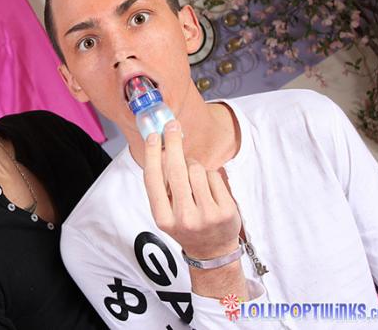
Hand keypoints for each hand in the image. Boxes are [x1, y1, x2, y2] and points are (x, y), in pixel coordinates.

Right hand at [143, 120, 240, 259]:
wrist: (212, 251)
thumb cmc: (186, 225)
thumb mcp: (167, 212)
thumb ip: (163, 186)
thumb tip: (161, 150)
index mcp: (163, 218)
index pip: (153, 180)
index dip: (152, 154)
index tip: (153, 136)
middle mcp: (183, 218)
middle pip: (176, 170)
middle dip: (173, 143)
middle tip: (172, 126)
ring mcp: (206, 215)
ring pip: (197, 170)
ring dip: (195, 166)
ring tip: (195, 178)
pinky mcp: (225, 211)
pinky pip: (214, 176)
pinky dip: (211, 177)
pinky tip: (209, 189)